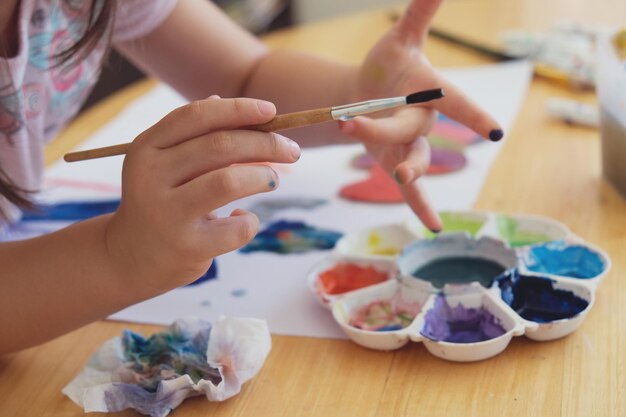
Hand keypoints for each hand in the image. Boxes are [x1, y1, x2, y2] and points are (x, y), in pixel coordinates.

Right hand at [105, 97, 300, 293]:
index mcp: (146, 148)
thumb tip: (223, 99)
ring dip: (263, 177)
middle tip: (291, 151)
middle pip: (220, 146)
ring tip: (273, 180)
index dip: (239, 109)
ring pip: (229, 182)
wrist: (130, 259)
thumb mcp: (165, 165)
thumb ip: (192, 136)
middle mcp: (150, 177)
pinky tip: (243, 220)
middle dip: (266, 143)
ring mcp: (166, 213)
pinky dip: (250, 222)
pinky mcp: (186, 246)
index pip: (196, 116)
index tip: (272, 111)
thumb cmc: (160, 202)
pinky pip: (236, 229)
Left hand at [339, 0, 502, 231]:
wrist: (368, 90)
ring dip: (407, 168)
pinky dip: (421, 205)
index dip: (473, 116)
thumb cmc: (388, 65)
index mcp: (430, 91)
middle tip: (349, 120)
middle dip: (381, 126)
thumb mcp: (400, 39)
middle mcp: (425, 121)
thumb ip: (419, 14)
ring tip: (403, 177)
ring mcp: (411, 144)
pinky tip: (433, 226)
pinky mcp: (395, 161)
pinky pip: (412, 189)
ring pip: (412, 158)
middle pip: (411, 129)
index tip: (493, 131)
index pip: (455, 102)